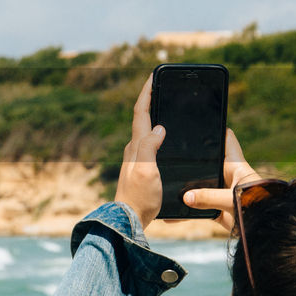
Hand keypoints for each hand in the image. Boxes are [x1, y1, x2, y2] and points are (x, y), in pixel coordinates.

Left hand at [113, 75, 165, 228]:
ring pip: (146, 130)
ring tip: (165, 105)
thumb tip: (159, 127)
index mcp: (136, 145)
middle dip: (151, 99)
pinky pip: (150, 143)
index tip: (153, 76)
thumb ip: (150, 147)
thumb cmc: (139, 197)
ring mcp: (137, 158)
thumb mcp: (146, 170)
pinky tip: (166, 137)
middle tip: (160, 85)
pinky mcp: (142, 168)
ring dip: (154, 115)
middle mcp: (134, 148)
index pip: (141, 112)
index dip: (147, 93)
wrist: (130, 220)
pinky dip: (158, 132)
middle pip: (143, 118)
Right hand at [181, 129, 262, 232]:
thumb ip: (209, 197)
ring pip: (201, 185)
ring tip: (168, 184)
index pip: (227, 140)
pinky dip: (187, 211)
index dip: (217, 130)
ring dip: (188, 188)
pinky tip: (173, 214)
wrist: (266, 232)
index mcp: (236, 165)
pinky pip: (199, 207)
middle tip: (173, 154)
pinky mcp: (218, 209)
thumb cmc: (259, 208)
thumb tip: (185, 197)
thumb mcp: (233, 199)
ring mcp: (222, 192)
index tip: (201, 123)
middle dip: (193, 161)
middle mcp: (228, 176)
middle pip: (207, 162)